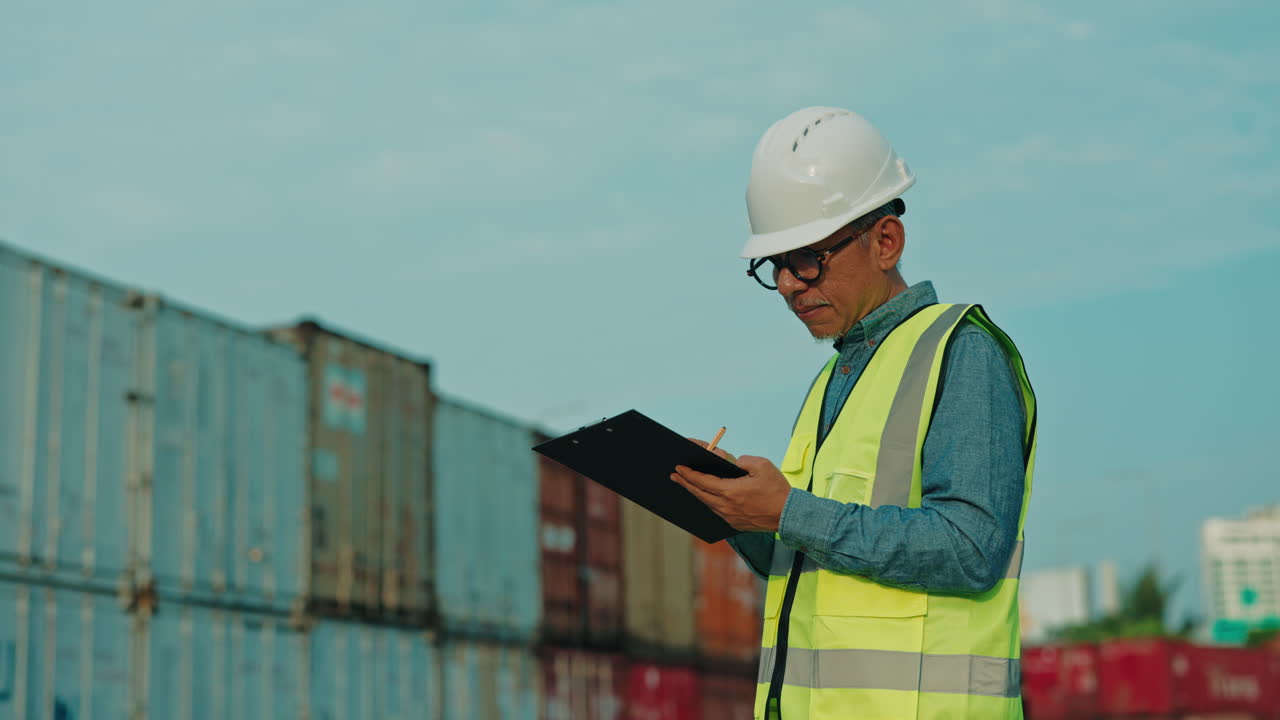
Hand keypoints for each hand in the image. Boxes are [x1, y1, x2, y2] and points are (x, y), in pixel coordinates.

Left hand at [672, 441, 791, 532]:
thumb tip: (734, 463)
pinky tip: (706, 497)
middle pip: (699, 494)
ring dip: (695, 493)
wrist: (789, 515)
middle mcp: (726, 506)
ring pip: (706, 503)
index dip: (689, 474)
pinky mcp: (735, 523)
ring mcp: (729, 517)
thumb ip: (744, 460)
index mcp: (730, 491)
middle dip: (685, 483)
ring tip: (687, 485)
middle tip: (674, 476)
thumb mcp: (762, 465)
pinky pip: (716, 511)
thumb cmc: (777, 490)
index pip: (702, 481)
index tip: (679, 468)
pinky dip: (707, 502)